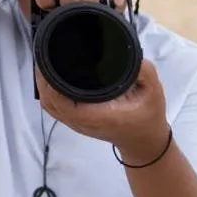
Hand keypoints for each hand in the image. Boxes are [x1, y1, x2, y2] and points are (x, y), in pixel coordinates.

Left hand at [35, 59, 169, 159]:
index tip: (48, 61)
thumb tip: (130, 56)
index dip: (50, 83)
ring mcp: (77, 123)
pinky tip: (52, 77)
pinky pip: (55, 108)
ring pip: (50, 106)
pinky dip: (49, 93)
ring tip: (45, 63)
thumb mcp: (153, 92)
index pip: (62, 102)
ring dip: (44, 86)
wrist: (144, 141)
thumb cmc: (148, 117)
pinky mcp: (77, 121)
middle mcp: (82, 121)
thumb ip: (143, 72)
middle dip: (43, 80)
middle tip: (44, 55)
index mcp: (98, 116)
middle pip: (50, 103)